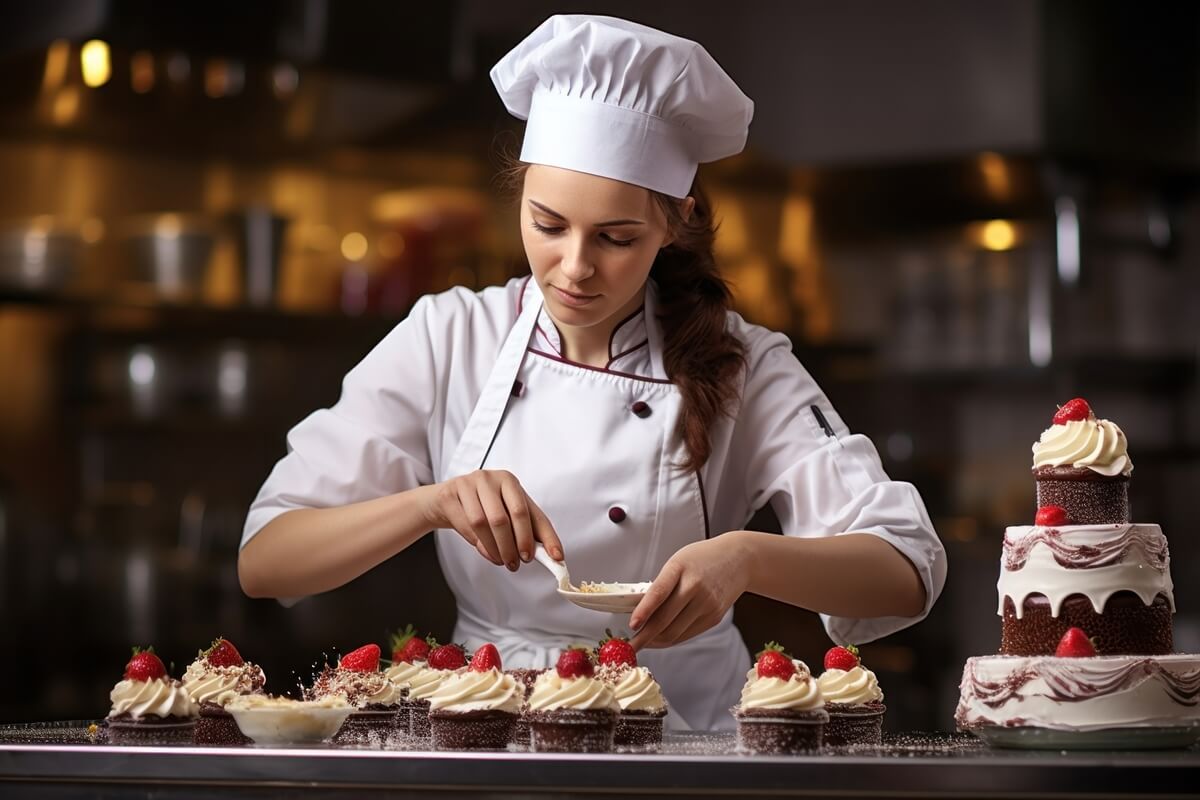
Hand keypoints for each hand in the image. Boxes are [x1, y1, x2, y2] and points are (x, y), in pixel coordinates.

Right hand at [423, 470, 562, 570]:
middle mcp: (491, 479)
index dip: (546, 536)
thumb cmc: (482, 507)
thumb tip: (548, 555)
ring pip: (486, 523)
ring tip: (502, 561)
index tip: (555, 557)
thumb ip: (525, 530)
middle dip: (516, 544)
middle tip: (518, 563)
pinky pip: (467, 525)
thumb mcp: (505, 512)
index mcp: (510, 482)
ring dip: (496, 548)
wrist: (447, 499)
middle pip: (508, 516)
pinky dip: (480, 544)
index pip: (532, 512)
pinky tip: (487, 552)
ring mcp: (469, 485)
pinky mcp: (450, 495)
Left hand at [629, 533, 751, 649]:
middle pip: (665, 620)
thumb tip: (640, 612)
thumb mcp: (678, 562)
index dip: (644, 611)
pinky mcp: (714, 617)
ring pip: (675, 632)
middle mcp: (695, 587)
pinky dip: (671, 639)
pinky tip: (661, 639)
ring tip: (643, 643)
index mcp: (680, 568)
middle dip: (645, 636)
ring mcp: (707, 604)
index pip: (659, 592)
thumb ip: (662, 584)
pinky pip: (687, 634)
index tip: (632, 625)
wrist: (739, 560)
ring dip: (656, 641)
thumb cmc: (703, 559)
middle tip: (630, 645)